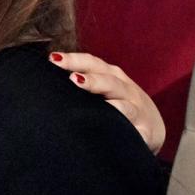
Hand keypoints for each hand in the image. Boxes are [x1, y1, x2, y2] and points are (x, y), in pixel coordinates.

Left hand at [49, 51, 165, 152]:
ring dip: (115, 107)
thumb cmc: (118, 103)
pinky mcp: (145, 133)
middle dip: (92, 80)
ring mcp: (137, 110)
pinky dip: (132, 134)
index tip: (53, 59)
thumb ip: (80, 81)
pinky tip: (123, 135)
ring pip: (125, 107)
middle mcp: (125, 89)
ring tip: (106, 107)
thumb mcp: (103, 88)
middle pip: (108, 81)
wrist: (153, 126)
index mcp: (111, 76)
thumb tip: (41, 78)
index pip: (91, 63)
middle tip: (73, 79)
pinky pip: (138, 134)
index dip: (74, 60)